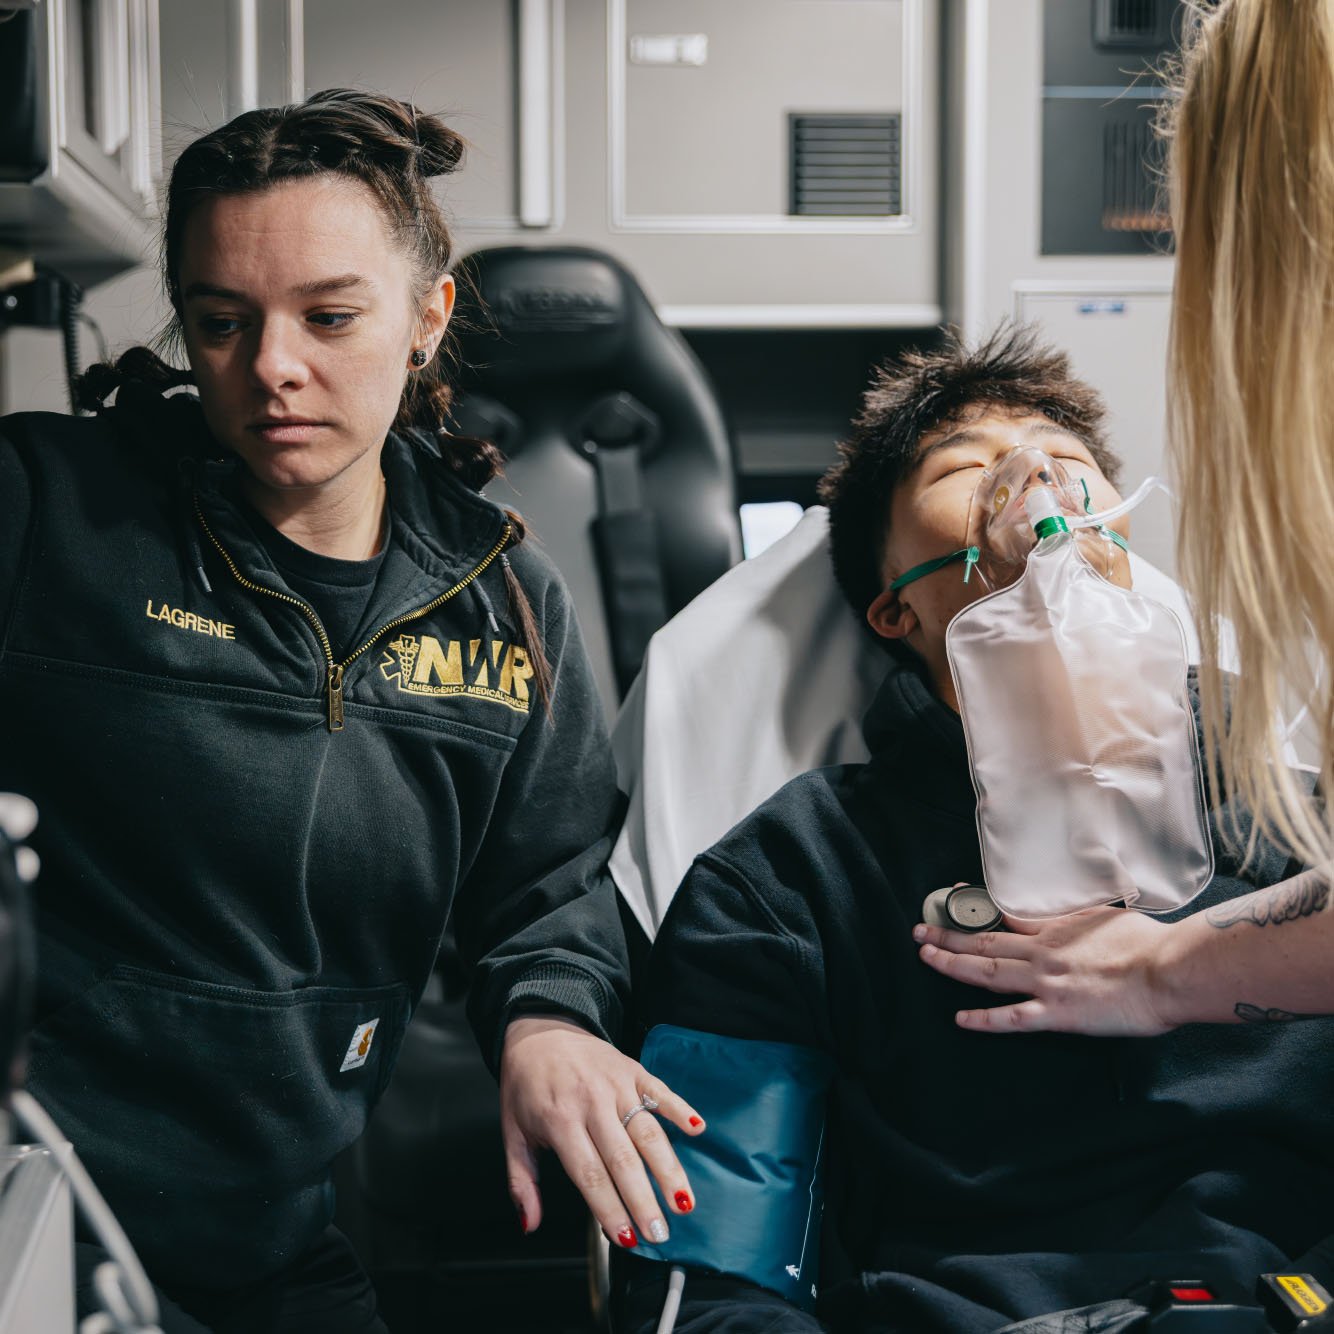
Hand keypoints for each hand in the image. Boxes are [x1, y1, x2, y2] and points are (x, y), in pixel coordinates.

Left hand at [499, 1015, 704, 1249]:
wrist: (539, 1030)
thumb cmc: (526, 1086)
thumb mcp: (512, 1133)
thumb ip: (521, 1182)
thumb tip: (530, 1224)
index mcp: (559, 1121)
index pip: (589, 1174)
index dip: (609, 1209)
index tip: (626, 1238)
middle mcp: (591, 1102)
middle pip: (623, 1159)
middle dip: (644, 1200)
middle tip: (660, 1233)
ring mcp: (616, 1084)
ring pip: (648, 1132)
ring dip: (668, 1169)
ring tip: (684, 1202)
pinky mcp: (633, 1070)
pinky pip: (660, 1091)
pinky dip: (680, 1108)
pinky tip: (697, 1129)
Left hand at [912, 905, 1180, 1035]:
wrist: (1167, 970)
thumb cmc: (1149, 943)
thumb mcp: (1107, 916)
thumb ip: (1081, 918)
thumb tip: (1076, 915)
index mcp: (1056, 929)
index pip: (1005, 917)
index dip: (976, 910)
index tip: (955, 901)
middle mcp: (1042, 953)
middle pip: (984, 942)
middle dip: (949, 936)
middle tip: (919, 931)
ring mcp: (1046, 983)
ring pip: (987, 973)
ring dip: (952, 964)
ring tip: (925, 958)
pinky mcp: (1057, 1014)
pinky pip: (1012, 1018)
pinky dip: (984, 1020)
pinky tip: (961, 1019)